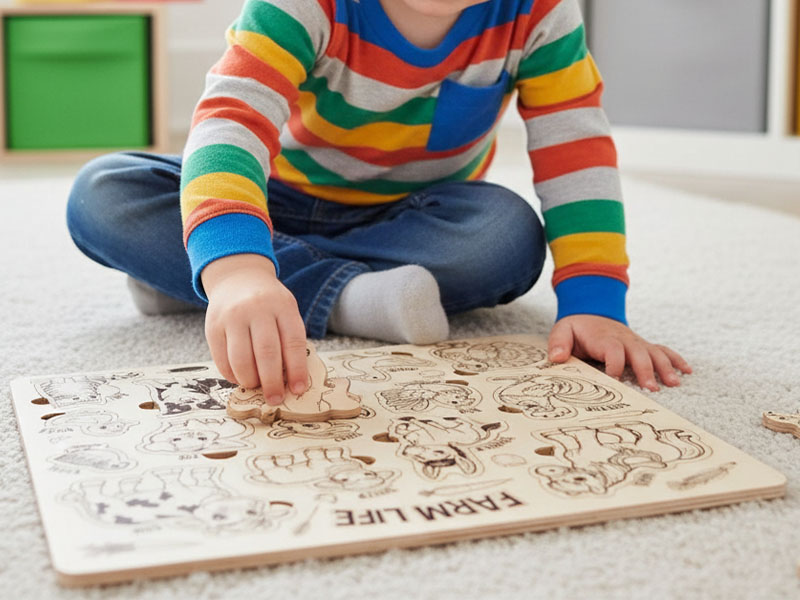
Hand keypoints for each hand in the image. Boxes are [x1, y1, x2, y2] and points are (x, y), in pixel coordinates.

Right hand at [201, 253, 307, 404]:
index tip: (299, 389)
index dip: (297, 369)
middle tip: (276, 398)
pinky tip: (239, 378)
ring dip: (250, 380)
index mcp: (283, 306)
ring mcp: (232, 317)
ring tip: (256, 386)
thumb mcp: (286, 311)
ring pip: (241, 359)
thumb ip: (290, 340)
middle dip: (272, 382)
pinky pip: (222, 359)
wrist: (238, 277)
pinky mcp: (213, 326)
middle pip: (267, 353)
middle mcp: (257, 309)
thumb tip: (291, 381)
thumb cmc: (269, 303)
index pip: (293, 342)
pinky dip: (232, 374)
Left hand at [547, 314, 691, 391]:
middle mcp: (624, 339)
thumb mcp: (562, 331)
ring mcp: (636, 342)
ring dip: (666, 367)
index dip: (614, 365)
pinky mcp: (643, 346)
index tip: (614, 381)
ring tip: (674, 384)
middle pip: (638, 353)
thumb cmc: (576, 328)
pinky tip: (687, 372)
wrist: (591, 312)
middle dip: (646, 371)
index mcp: (604, 338)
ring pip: (654, 352)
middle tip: (652, 389)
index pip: (612, 351)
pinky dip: (676, 359)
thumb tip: (555, 358)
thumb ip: (558, 343)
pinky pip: (662, 350)